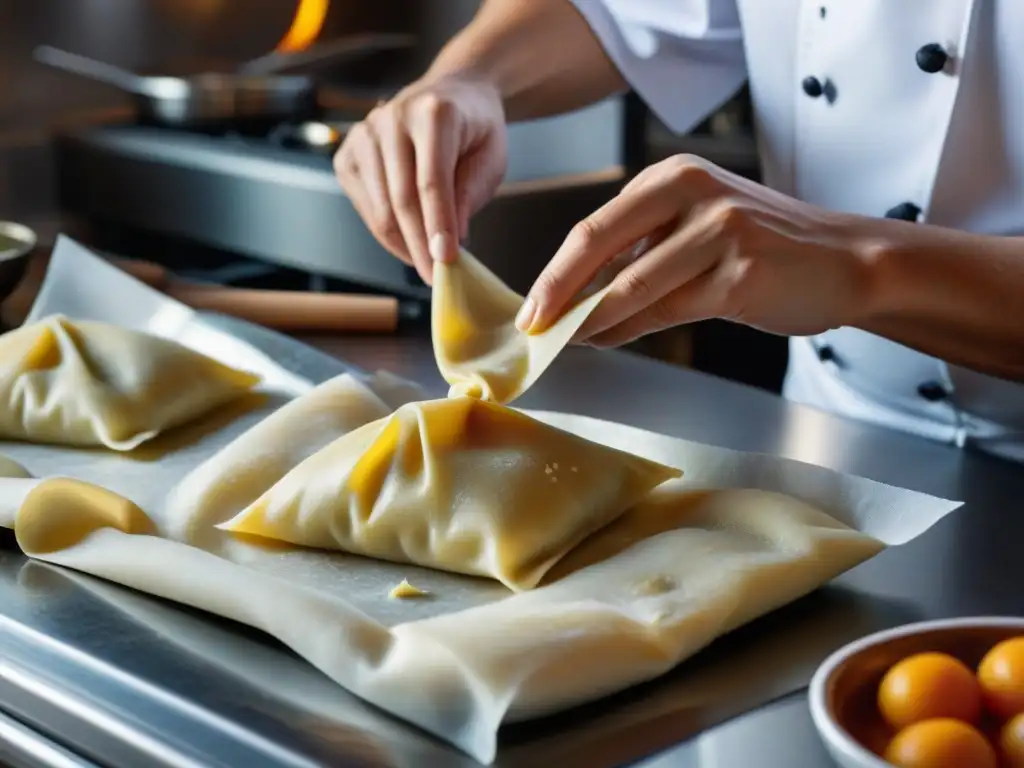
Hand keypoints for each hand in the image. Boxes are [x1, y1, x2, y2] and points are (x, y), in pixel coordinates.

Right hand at [333, 75, 507, 283]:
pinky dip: (386, 233)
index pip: (431, 180)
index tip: (446, 260)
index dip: (438, 224)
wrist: (451, 96)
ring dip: (403, 245)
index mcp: (433, 112)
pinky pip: (365, 208)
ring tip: (427, 261)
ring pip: (379, 209)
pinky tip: (408, 240)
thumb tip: (448, 240)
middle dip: (419, 245)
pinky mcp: (348, 155)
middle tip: (436, 276)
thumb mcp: (491, 158)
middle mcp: (391, 118)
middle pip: (401, 198)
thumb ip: (470, 193)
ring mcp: (363, 135)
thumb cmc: (474, 131)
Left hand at [516, 155, 878, 346]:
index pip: (596, 224)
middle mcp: (695, 192)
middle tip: (533, 327)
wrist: (846, 260)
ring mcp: (720, 230)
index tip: (531, 304)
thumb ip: (642, 253)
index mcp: (675, 176)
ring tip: (567, 341)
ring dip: (591, 319)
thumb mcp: (698, 228)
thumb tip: (578, 298)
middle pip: (601, 243)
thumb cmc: (765, 247)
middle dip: (558, 291)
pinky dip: (631, 329)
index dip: (556, 269)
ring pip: (633, 284)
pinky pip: (668, 309)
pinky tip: (610, 341)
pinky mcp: (741, 273)